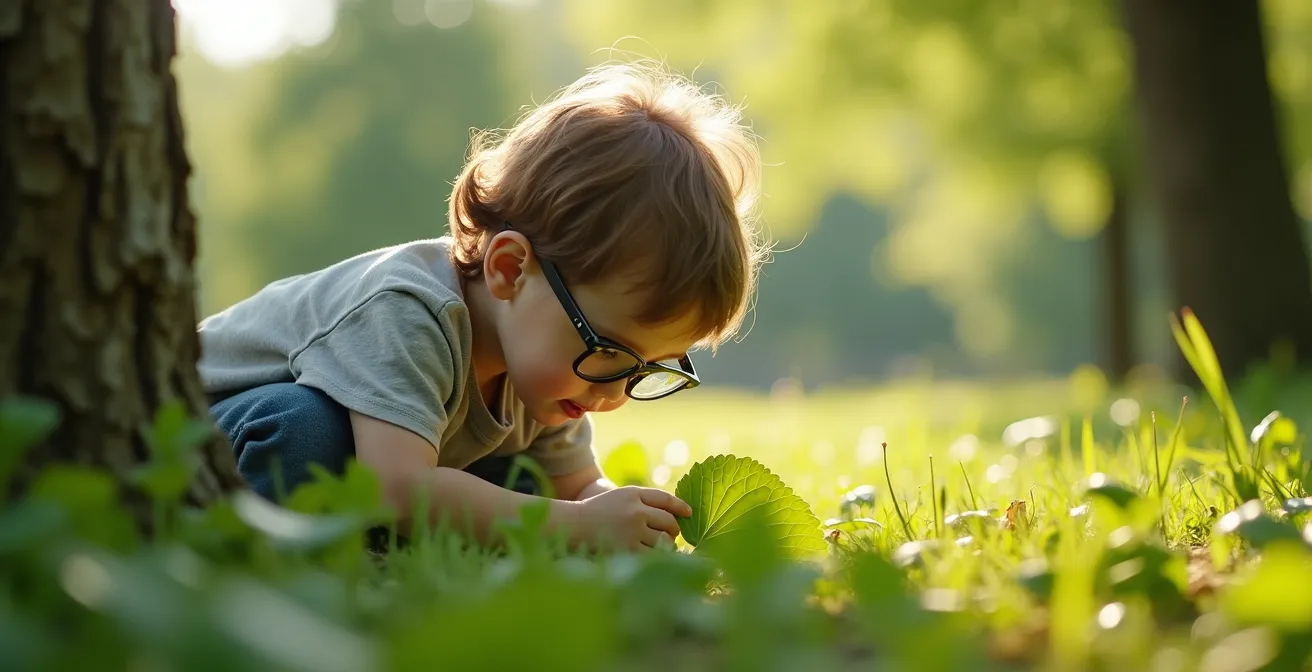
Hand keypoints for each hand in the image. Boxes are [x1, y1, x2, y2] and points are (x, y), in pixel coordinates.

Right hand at [570, 486, 691, 551]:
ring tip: (664, 547)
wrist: (573, 525)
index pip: (665, 498)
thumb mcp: (620, 497)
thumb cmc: (598, 512)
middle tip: (672, 535)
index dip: (680, 506)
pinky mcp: (627, 549)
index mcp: (633, 494)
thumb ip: (644, 501)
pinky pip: (654, 555)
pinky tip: (657, 558)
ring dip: (668, 545)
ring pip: (664, 540)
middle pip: (669, 521)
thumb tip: (677, 514)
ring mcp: (632, 531)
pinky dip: (659, 557)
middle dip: (674, 530)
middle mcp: (635, 510)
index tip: (689, 513)